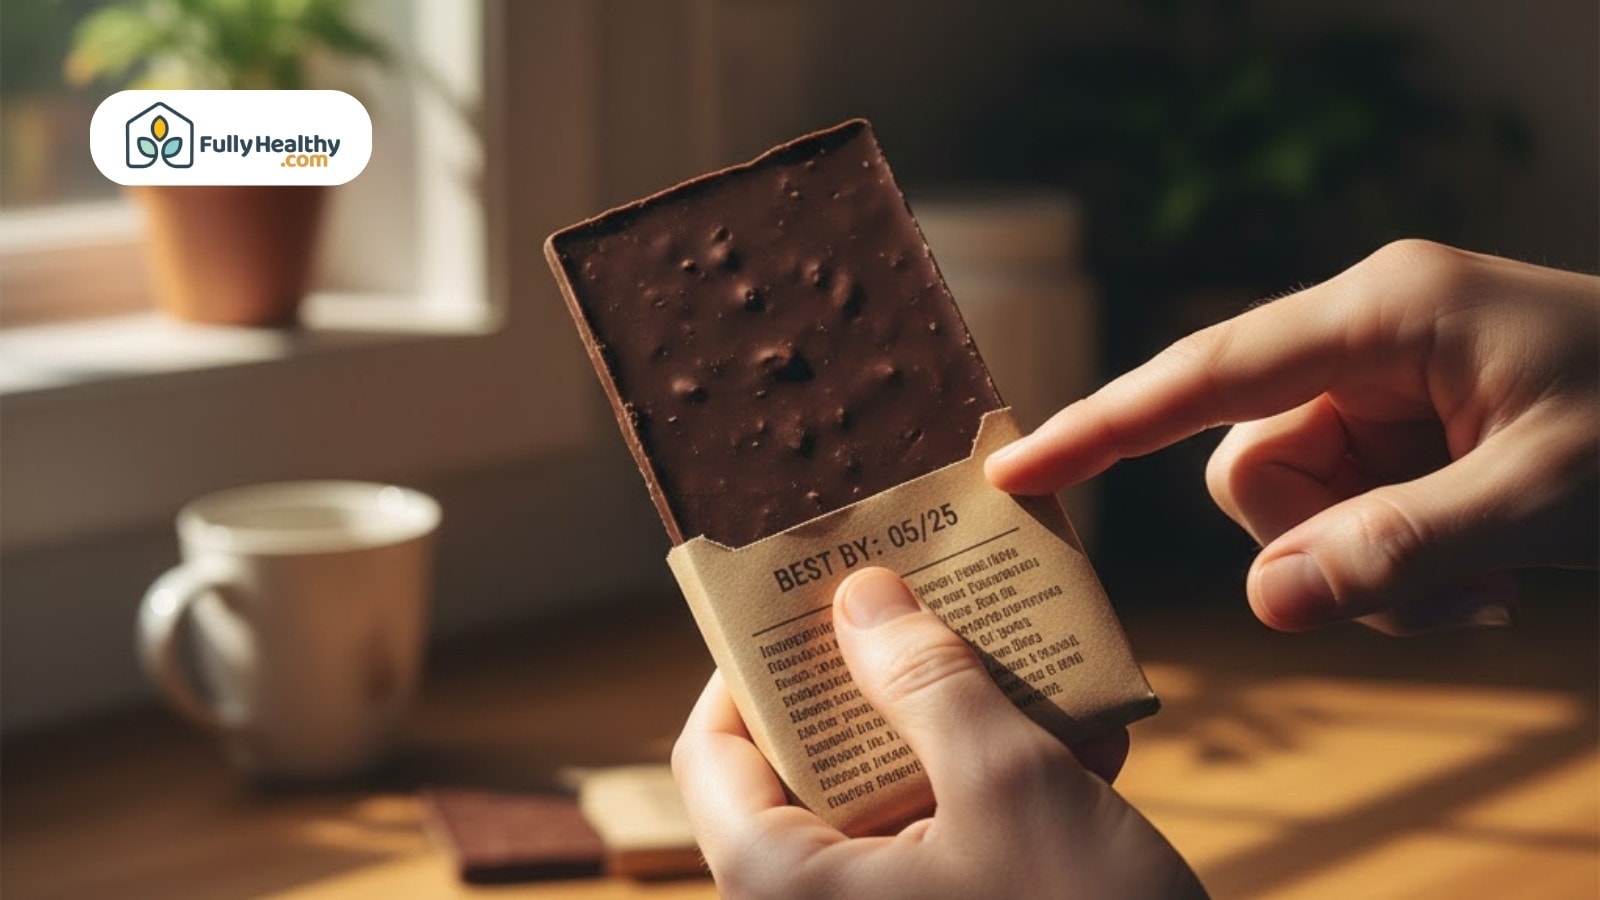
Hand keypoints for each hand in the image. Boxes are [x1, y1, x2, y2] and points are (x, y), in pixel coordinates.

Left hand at [672, 567, 1204, 898]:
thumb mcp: (1010, 786)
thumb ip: (928, 682)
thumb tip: (860, 597)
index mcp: (788, 887)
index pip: (710, 753)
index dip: (750, 667)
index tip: (809, 606)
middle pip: (807, 769)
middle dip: (880, 686)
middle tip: (928, 613)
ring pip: (888, 803)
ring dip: (955, 731)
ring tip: (1022, 664)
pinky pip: (944, 846)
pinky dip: (995, 794)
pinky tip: (1081, 746)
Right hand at [987, 240, 1598, 634]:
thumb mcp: (1548, 496)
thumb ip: (1402, 551)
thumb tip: (1268, 604)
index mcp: (1382, 313)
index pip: (1204, 374)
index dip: (1101, 426)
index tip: (1014, 472)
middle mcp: (1361, 338)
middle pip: (1246, 463)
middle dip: (1316, 547)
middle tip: (1431, 592)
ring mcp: (1378, 387)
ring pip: (1289, 505)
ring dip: (1364, 569)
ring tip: (1476, 591)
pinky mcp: (1399, 432)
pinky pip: (1339, 517)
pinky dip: (1392, 568)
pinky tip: (1483, 579)